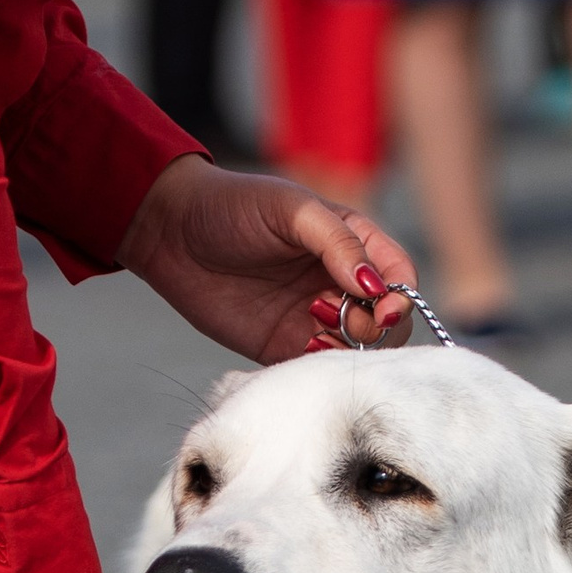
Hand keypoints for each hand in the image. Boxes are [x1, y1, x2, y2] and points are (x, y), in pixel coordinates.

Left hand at [120, 155, 417, 364]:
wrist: (170, 233)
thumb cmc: (232, 206)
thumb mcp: (291, 210)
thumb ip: (337, 243)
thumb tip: (374, 285)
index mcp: (351, 241)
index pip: (399, 275)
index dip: (401, 296)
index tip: (384, 310)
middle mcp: (339, 281)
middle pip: (387, 319)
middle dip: (377, 326)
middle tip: (339, 318)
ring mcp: (314, 315)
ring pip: (358, 347)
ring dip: (350, 347)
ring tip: (315, 328)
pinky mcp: (284, 344)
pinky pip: (319, 366)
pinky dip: (322, 366)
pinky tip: (303, 346)